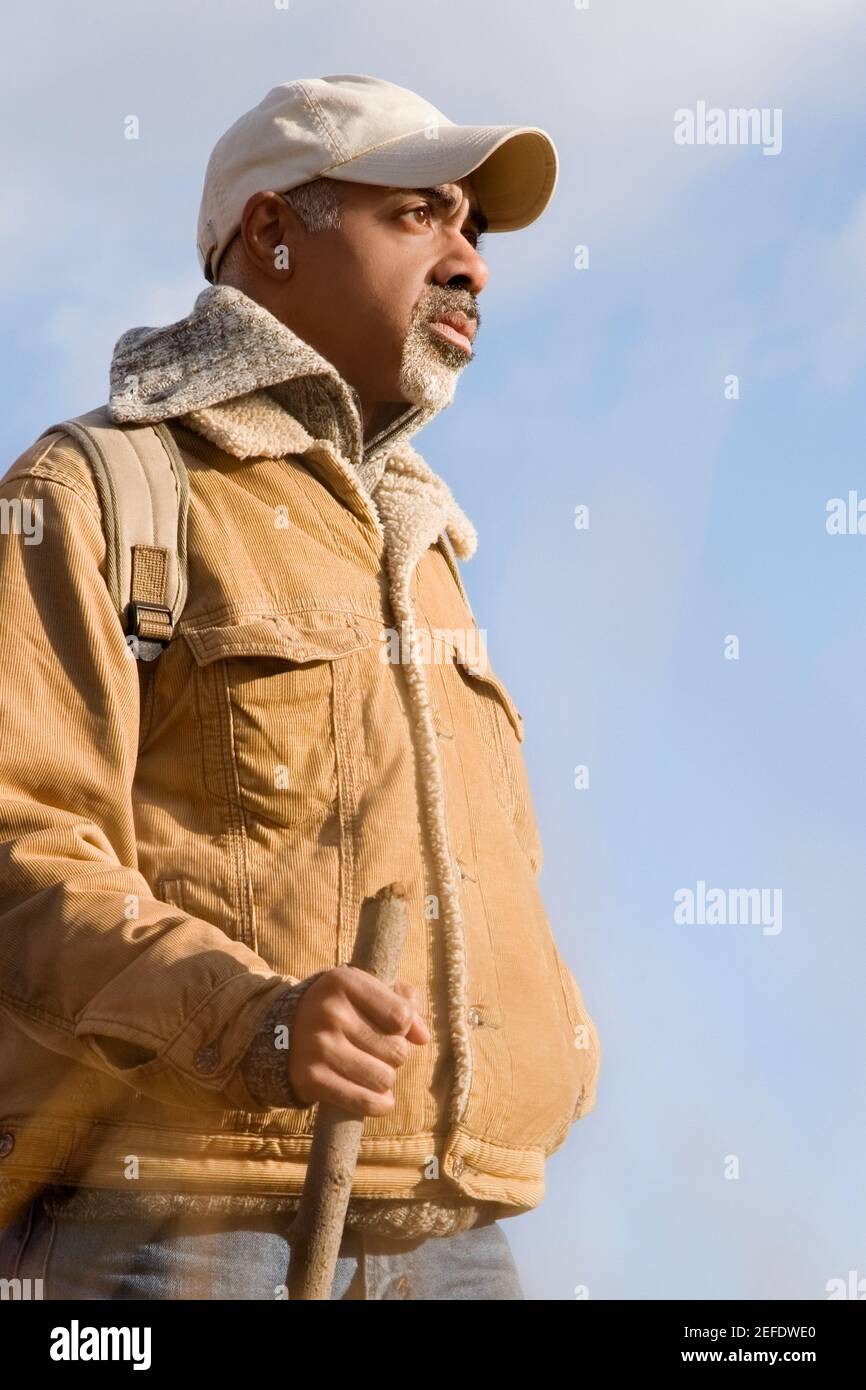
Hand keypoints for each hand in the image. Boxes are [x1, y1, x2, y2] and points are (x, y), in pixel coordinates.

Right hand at [287, 964, 430, 1115]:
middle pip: (396, 1050)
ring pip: (384, 1078)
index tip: (390, 1026)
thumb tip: (423, 1037)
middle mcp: (330, 1012)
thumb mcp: (363, 989)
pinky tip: (378, 1097)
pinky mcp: (312, 1079)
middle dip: (395, 1055)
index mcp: (344, 982)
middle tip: (377, 1051)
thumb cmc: (336, 1008)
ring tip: (372, 1069)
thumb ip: (402, 1001)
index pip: (402, 1015)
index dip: (404, 1026)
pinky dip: (379, 1104)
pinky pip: (365, 1102)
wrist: (280, 1033)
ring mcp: (319, 1047)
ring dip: (385, 1079)